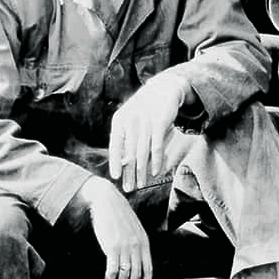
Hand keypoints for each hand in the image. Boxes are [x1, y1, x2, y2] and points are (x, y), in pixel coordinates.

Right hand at [73, 176, 152, 278]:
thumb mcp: (133, 229)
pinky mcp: (112, 246)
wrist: (107, 200)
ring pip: (125, 276)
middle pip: (136, 276)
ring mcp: (126, 247)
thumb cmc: (117, 215)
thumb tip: (135, 259)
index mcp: (144, 242)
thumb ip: (136, 243)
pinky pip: (113, 270)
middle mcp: (137, 246)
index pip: (149, 269)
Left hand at [109, 73, 190, 192]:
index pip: (115, 145)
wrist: (163, 90)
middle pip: (129, 153)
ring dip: (142, 171)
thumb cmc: (145, 110)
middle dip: (129, 173)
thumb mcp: (131, 120)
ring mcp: (145, 122)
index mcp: (119, 121)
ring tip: (141, 185)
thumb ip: (127, 138)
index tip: (116, 177)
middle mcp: (131, 121)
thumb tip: (124, 163)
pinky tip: (155, 172)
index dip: (115, 162)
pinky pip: (157, 146)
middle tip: (129, 188)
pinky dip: (156, 160)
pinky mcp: (160, 122)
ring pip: (142, 152)